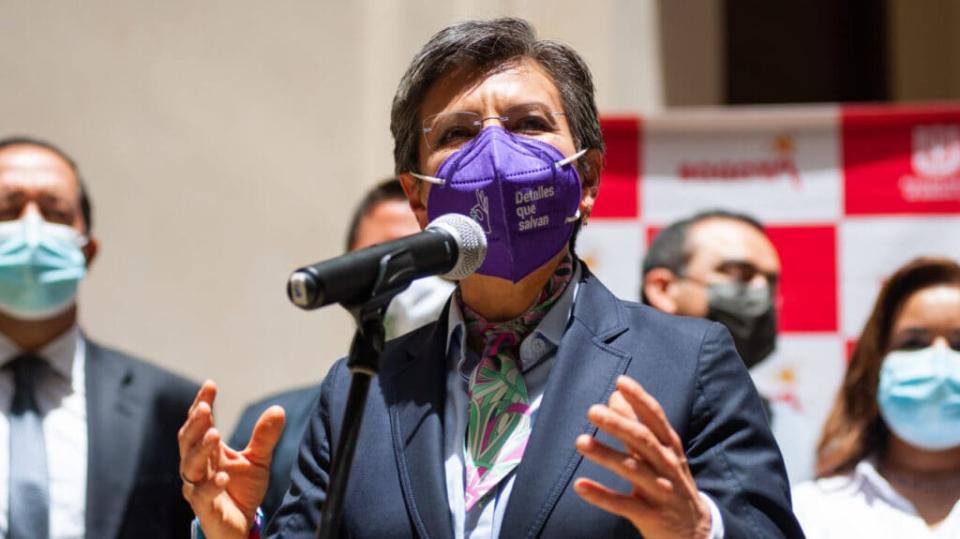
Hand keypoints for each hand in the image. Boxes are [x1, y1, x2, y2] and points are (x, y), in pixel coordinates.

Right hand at [178, 381, 284, 538]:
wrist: (241, 525)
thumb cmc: (243, 489)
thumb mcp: (258, 460)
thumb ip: (264, 437)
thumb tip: (278, 409)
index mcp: (208, 451)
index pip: (200, 423)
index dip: (202, 403)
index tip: (210, 385)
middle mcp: (198, 467)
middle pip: (188, 441)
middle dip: (195, 424)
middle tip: (204, 407)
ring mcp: (197, 487)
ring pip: (190, 466)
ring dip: (200, 449)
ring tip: (214, 433)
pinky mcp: (204, 508)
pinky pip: (202, 496)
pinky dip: (211, 486)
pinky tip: (223, 477)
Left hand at [574, 375, 710, 538]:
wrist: (696, 532)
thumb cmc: (671, 483)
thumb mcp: (660, 453)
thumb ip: (637, 425)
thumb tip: (615, 396)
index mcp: (670, 447)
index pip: (656, 419)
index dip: (640, 400)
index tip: (621, 382)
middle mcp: (667, 466)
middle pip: (643, 441)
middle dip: (619, 424)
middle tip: (593, 411)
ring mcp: (660, 491)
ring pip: (632, 470)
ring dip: (606, 455)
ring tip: (580, 442)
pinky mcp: (650, 516)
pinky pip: (623, 504)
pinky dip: (601, 496)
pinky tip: (580, 486)